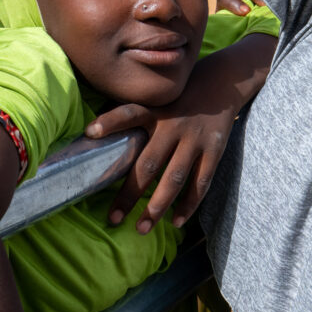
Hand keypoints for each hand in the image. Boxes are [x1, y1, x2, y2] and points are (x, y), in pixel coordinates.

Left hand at [84, 60, 237, 234]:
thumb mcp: (156, 98)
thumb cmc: (178, 98)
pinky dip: (188, 204)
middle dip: (130, 193)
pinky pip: (201, 183)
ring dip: (157, 206)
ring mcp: (194, 140)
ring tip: (141, 228)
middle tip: (113, 218)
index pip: (129, 113)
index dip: (109, 122)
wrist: (221, 83)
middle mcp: (173, 126)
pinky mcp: (213, 151)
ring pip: (174, 179)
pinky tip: (175, 222)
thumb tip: (94, 135)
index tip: (89, 132)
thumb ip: (133, 116)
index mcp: (155, 111)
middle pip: (148, 163)